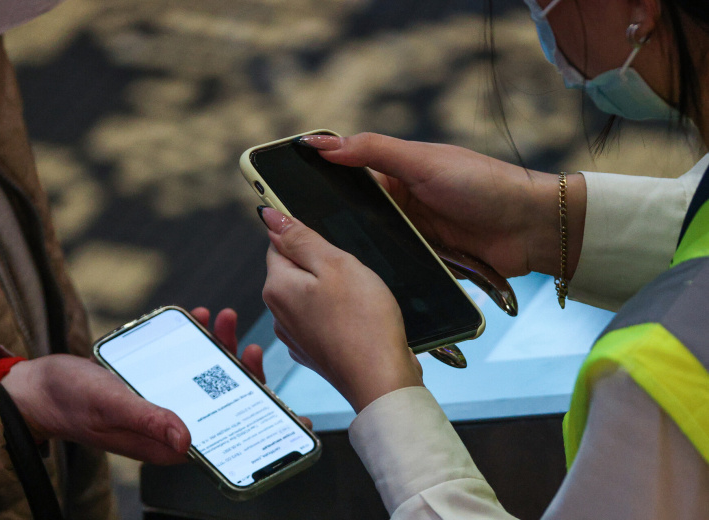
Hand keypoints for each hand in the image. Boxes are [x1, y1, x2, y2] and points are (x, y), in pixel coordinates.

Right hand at [0, 307, 282, 463]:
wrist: (36, 386)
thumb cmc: (68, 401)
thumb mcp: (110, 405)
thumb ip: (149, 420)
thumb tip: (188, 441)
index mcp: (167, 442)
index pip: (224, 436)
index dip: (256, 422)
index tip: (287, 411)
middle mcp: (171, 424)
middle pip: (221, 402)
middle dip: (241, 372)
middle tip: (247, 341)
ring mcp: (163, 402)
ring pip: (206, 379)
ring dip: (219, 350)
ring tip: (223, 319)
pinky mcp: (153, 383)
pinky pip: (184, 364)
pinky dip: (195, 342)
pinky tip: (198, 320)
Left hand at [261, 208, 423, 413]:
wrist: (382, 381)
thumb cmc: (364, 322)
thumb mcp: (336, 265)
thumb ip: (300, 238)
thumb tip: (269, 216)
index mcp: (278, 287)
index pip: (280, 244)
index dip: (307, 239)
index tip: (333, 248)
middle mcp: (278, 313)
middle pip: (296, 271)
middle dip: (324, 266)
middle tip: (352, 276)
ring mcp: (295, 336)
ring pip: (311, 296)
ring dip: (333, 292)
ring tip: (360, 301)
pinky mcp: (314, 352)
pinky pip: (322, 320)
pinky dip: (338, 316)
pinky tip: (358, 322)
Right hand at [298, 133, 585, 278]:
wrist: (530, 228)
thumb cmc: (482, 184)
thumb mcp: (423, 161)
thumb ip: (374, 151)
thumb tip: (322, 143)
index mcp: (397, 172)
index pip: (346, 174)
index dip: (318, 181)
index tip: (283, 192)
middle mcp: (400, 203)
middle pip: (353, 212)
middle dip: (330, 222)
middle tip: (294, 234)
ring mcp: (412, 233)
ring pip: (370, 241)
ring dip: (354, 247)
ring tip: (319, 260)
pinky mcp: (424, 259)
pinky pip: (392, 263)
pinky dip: (377, 268)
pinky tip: (355, 278)